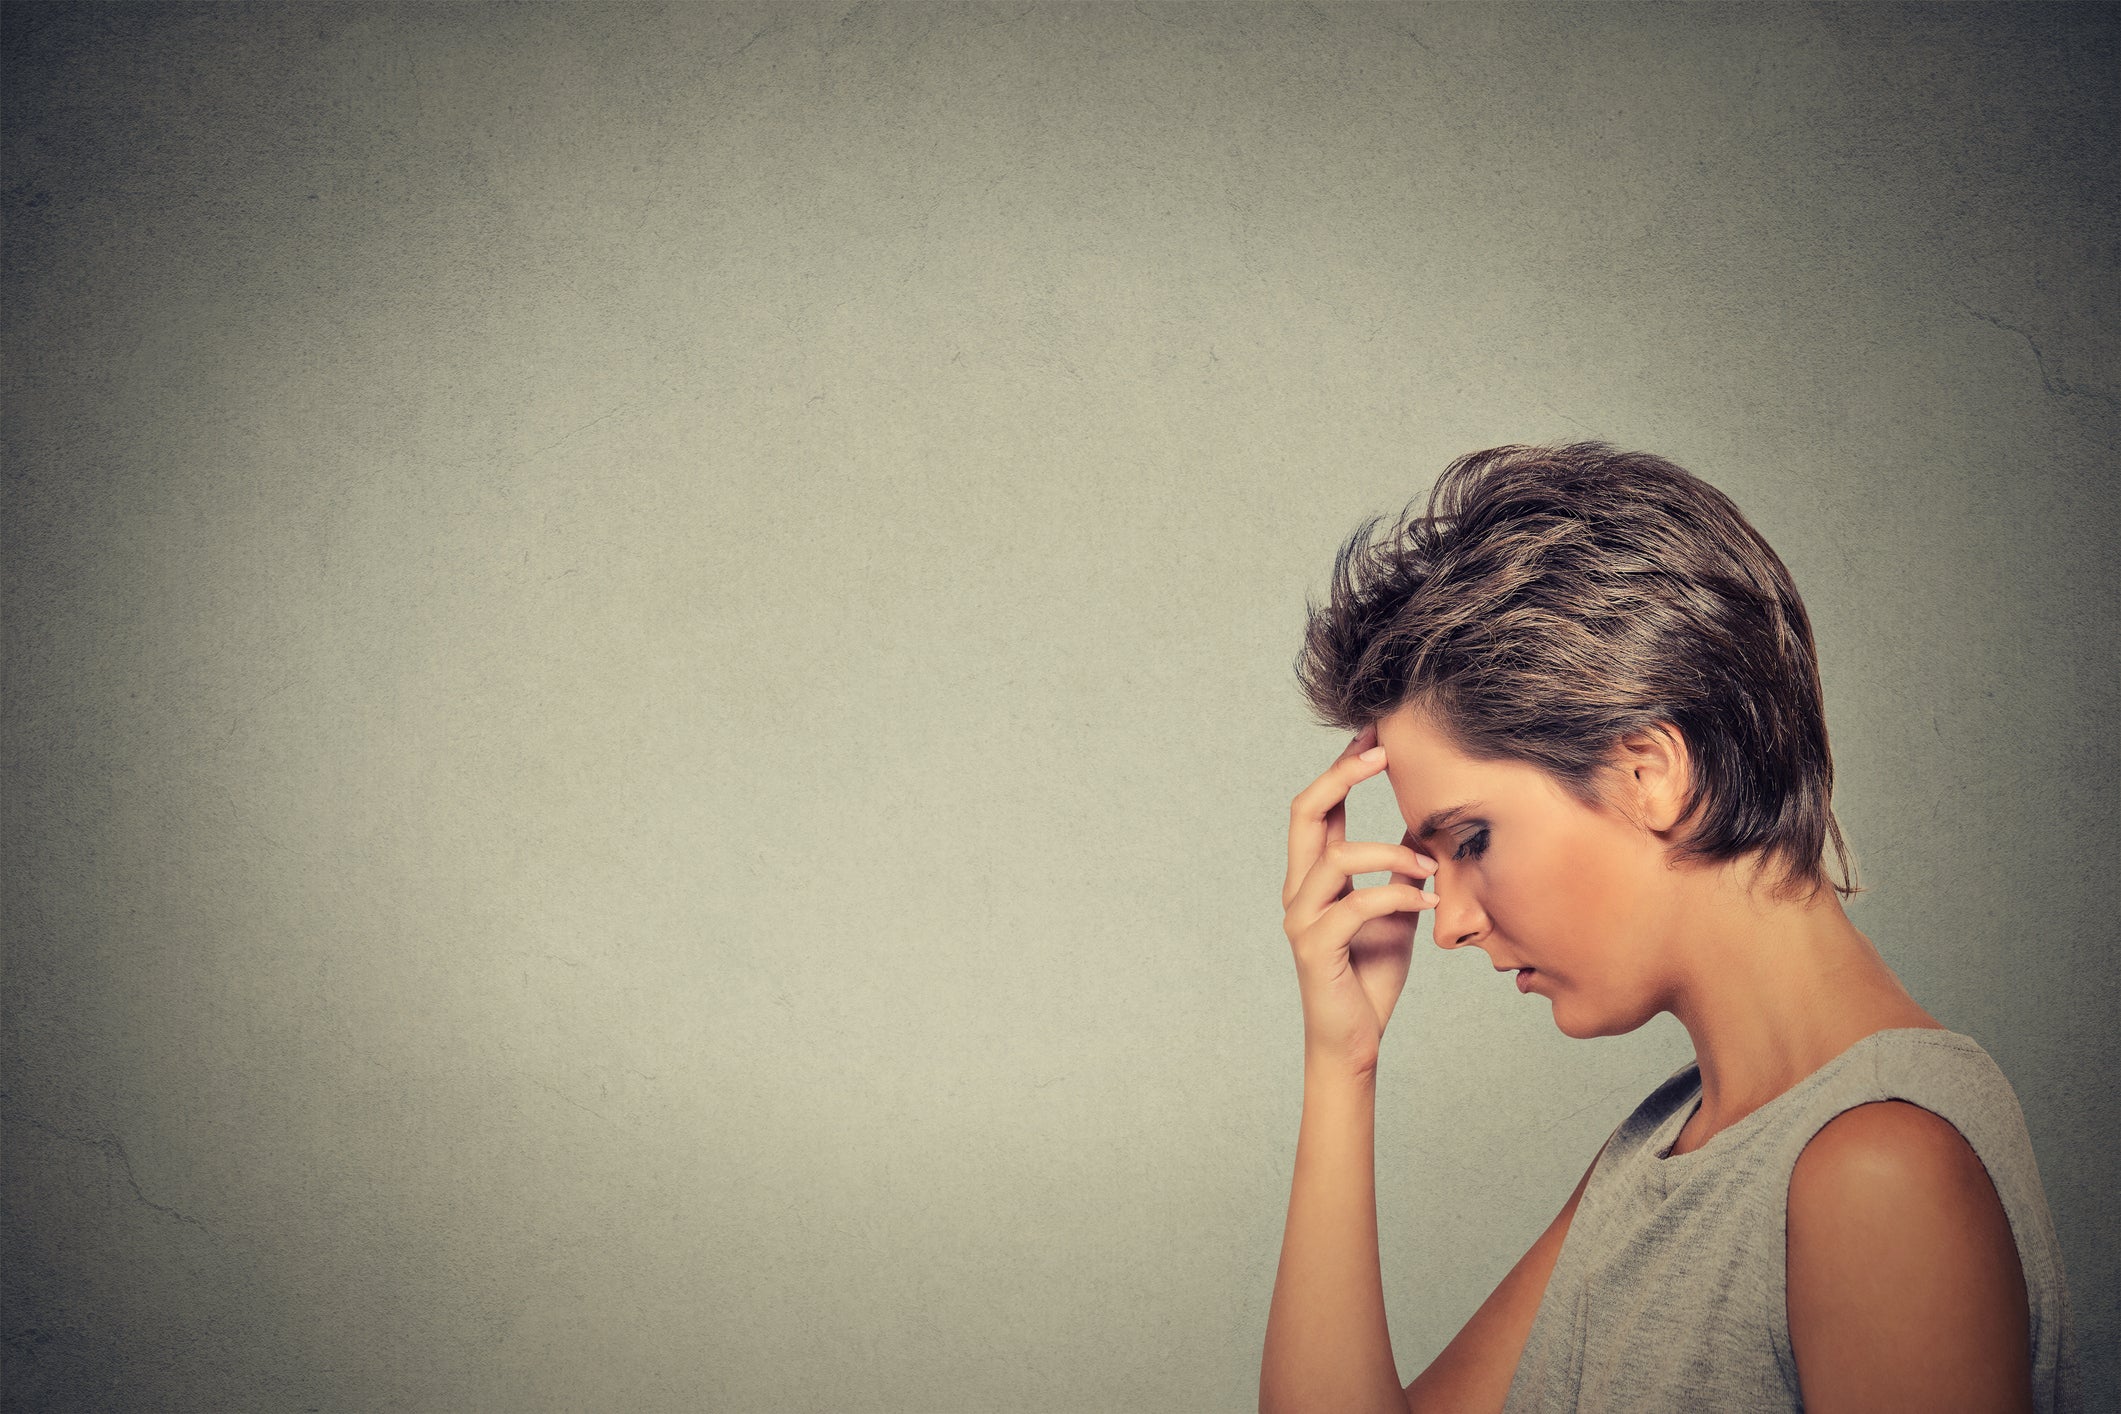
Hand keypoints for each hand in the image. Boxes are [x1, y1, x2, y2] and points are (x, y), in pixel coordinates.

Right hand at [1282, 722, 1438, 1077]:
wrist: (1354, 1038)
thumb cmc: (1371, 973)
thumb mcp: (1396, 908)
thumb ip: (1401, 867)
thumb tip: (1426, 823)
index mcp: (1314, 874)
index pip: (1319, 806)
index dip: (1343, 765)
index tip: (1376, 731)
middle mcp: (1300, 888)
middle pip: (1306, 811)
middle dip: (1342, 774)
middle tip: (1383, 751)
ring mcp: (1303, 916)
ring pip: (1337, 857)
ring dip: (1391, 853)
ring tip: (1431, 866)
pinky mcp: (1316, 946)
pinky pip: (1357, 904)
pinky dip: (1399, 896)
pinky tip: (1430, 901)